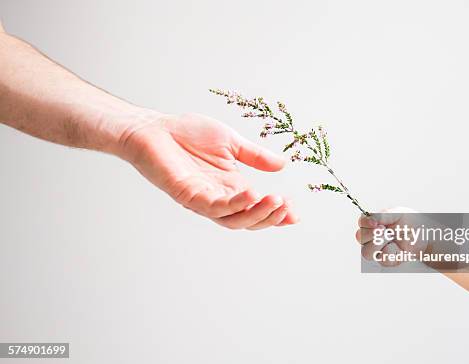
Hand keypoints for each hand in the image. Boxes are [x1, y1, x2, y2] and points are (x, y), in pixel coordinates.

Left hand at [116, 112, 298, 229]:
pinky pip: (213, 207)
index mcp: (231, 186)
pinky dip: (234, 204)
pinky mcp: (187, 195)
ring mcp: (203, 199)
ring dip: (256, 214)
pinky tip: (250, 195)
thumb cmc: (186, 134)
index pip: (258, 206)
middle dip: (270, 217)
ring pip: (233, 220)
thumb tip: (283, 165)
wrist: (153, 128)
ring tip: (276, 202)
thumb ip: (255, 156)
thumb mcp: (231, 142)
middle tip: (288, 208)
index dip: (277, 214)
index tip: (296, 214)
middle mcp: (219, 197)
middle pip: (248, 220)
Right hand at [356, 207, 422, 266]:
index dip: (365, 223)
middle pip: (360, 237)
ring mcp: (377, 249)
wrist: (423, 235)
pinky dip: (391, 253)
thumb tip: (371, 218)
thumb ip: (383, 215)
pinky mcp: (385, 260)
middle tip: (385, 230)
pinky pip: (382, 260)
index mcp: (373, 223)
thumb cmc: (409, 222)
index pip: (361, 222)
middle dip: (371, 234)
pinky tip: (398, 248)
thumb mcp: (398, 213)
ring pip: (366, 252)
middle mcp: (372, 237)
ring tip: (390, 238)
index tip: (375, 223)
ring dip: (378, 244)